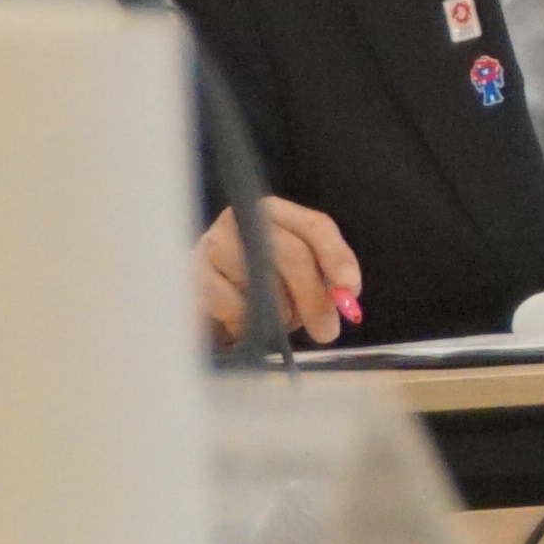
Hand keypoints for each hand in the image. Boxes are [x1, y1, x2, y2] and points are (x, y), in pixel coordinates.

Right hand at [193, 197, 366, 349]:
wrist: (204, 296)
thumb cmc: (258, 283)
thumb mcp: (296, 276)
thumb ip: (325, 280)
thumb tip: (346, 298)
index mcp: (275, 212)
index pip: (315, 226)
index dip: (337, 257)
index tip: (350, 288)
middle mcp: (242, 220)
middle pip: (291, 253)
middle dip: (314, 296)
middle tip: (327, 331)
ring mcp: (213, 244)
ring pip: (262, 281)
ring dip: (279, 311)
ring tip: (279, 322)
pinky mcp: (192, 274)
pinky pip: (231, 303)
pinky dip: (246, 321)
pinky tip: (246, 325)